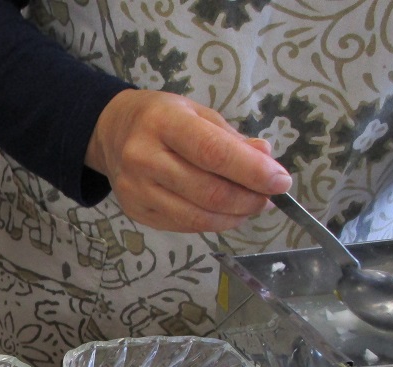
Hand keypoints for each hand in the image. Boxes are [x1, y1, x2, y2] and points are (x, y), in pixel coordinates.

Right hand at [85, 90, 293, 231]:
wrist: (112, 132)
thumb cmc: (161, 118)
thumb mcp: (197, 113)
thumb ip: (230, 139)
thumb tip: (266, 160)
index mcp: (163, 122)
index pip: (214, 153)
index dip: (252, 172)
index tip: (280, 181)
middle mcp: (144, 157)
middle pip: (208, 191)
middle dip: (248, 199)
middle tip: (268, 197)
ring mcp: (136, 189)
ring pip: (197, 217)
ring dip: (234, 216)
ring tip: (251, 207)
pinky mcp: (135, 211)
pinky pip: (182, 226)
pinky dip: (212, 223)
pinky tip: (225, 213)